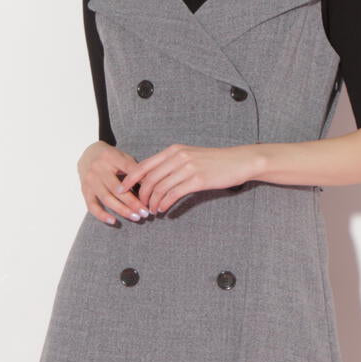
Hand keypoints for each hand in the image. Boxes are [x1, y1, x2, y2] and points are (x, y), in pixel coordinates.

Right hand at [78, 142, 150, 225]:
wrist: (88, 154)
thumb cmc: (111, 158)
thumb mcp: (123, 157)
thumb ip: (135, 169)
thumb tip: (152, 185)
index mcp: (110, 157)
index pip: (128, 171)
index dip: (140, 183)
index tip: (152, 196)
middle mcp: (98, 169)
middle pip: (117, 189)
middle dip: (132, 202)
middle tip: (145, 212)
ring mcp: (90, 180)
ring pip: (106, 198)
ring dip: (122, 210)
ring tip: (136, 217)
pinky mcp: (85, 190)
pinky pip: (92, 206)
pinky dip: (101, 215)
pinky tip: (113, 221)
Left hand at [124, 143, 259, 214]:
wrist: (238, 161)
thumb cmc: (215, 162)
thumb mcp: (191, 157)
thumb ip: (173, 164)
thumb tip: (155, 178)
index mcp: (174, 150)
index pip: (145, 164)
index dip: (130, 178)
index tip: (121, 189)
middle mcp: (178, 156)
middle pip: (149, 178)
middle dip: (140, 194)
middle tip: (138, 206)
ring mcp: (187, 167)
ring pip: (160, 188)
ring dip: (152, 202)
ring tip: (151, 210)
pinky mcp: (197, 180)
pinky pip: (174, 194)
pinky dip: (165, 204)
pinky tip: (163, 210)